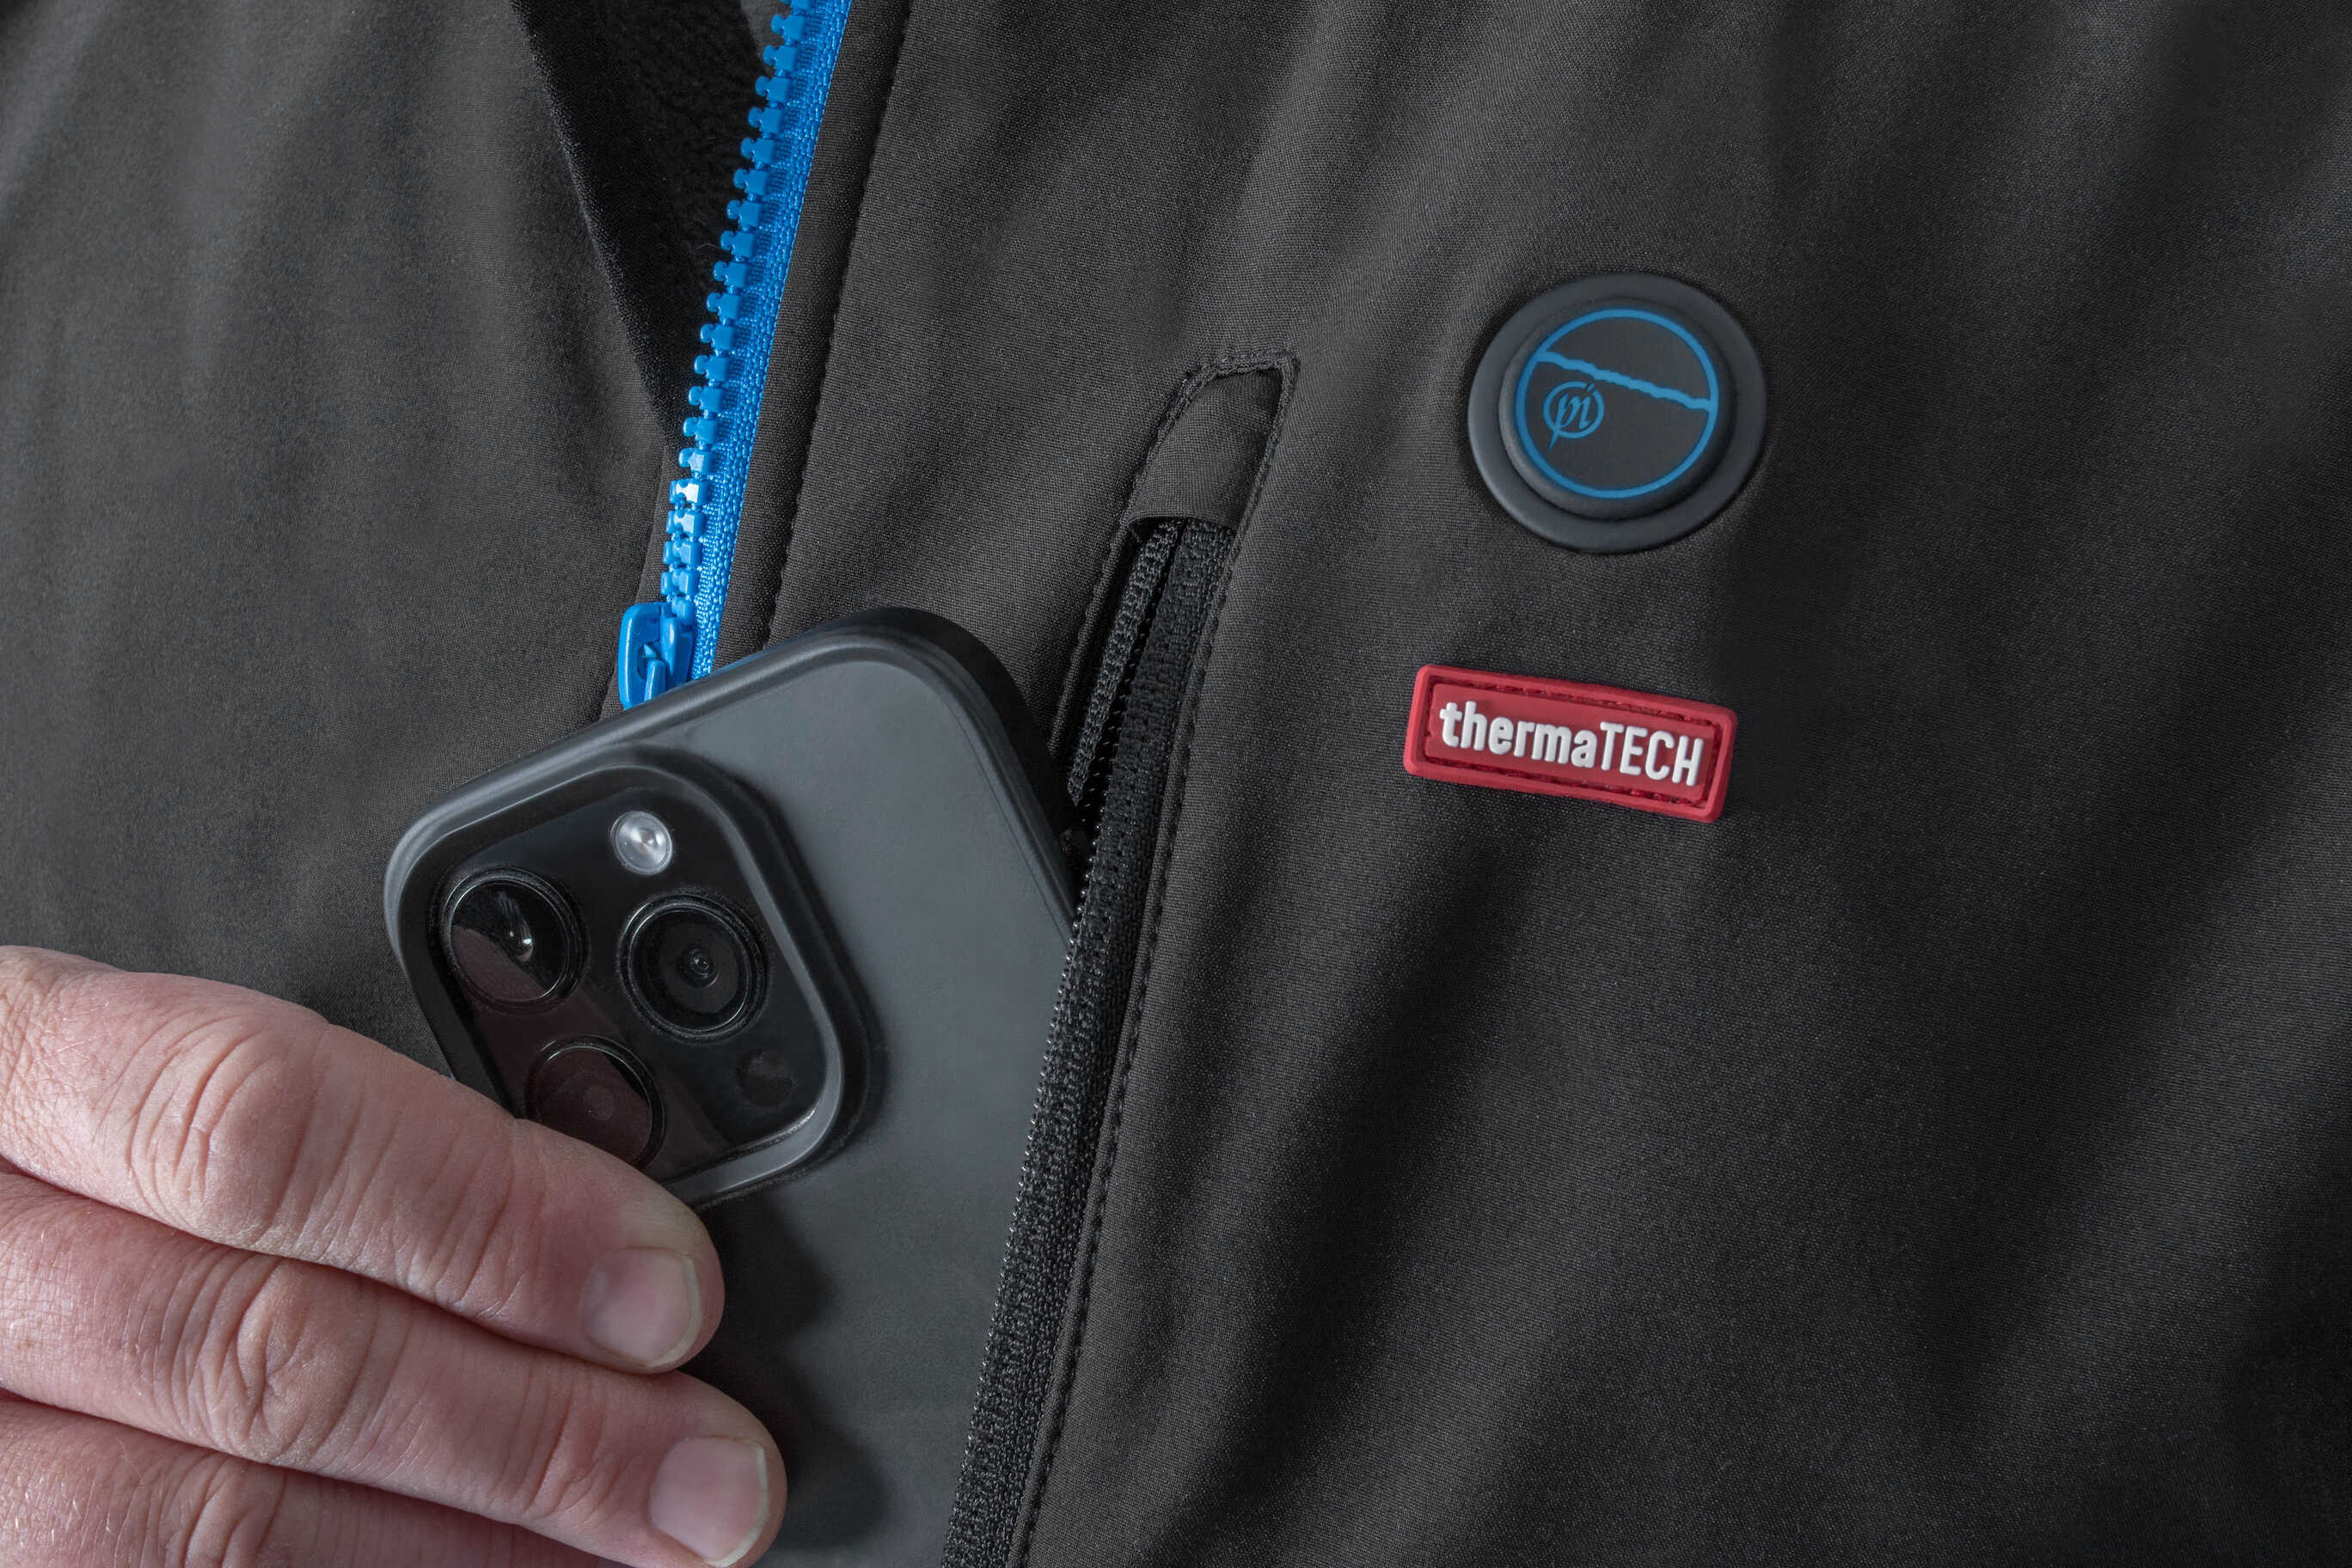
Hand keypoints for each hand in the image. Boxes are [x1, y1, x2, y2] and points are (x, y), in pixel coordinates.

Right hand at [0, 946, 783, 1567]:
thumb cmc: (19, 1139)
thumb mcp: (109, 1065)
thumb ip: (313, 1126)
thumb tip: (591, 1216)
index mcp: (4, 1063)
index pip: (263, 1126)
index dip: (491, 1216)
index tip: (667, 1287)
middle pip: (261, 1353)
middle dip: (527, 1430)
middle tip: (709, 1477)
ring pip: (189, 1528)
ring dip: (448, 1556)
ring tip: (618, 1563)